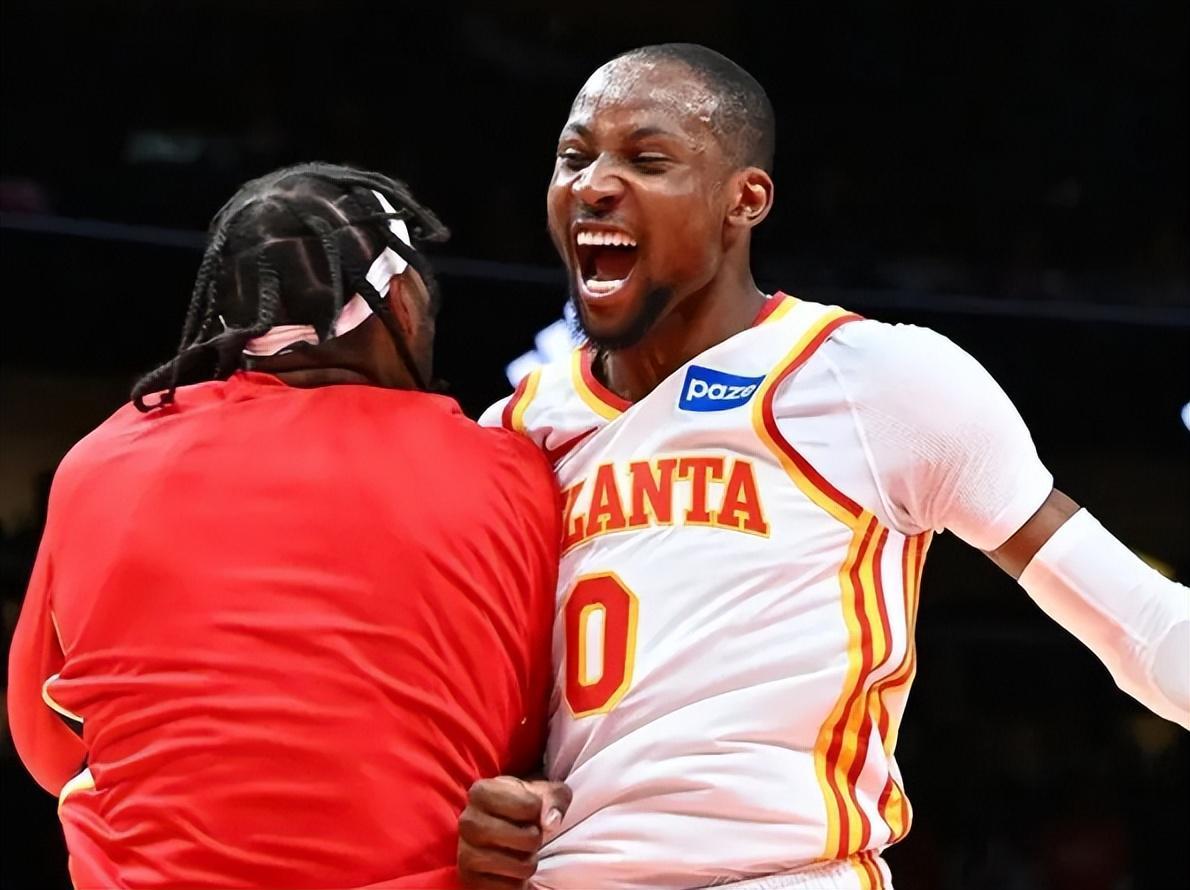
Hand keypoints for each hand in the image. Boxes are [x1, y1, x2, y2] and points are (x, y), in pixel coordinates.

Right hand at [458, 775, 572, 888]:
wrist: (500, 829)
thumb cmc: (523, 807)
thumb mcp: (544, 794)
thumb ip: (554, 799)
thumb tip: (550, 821)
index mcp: (482, 792)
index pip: (531, 806)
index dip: (539, 811)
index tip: (531, 811)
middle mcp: (468, 820)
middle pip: (526, 839)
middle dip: (536, 839)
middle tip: (529, 835)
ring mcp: (465, 851)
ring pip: (519, 866)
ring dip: (528, 862)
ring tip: (520, 852)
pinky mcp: (469, 879)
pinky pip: (509, 889)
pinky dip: (518, 883)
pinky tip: (511, 870)